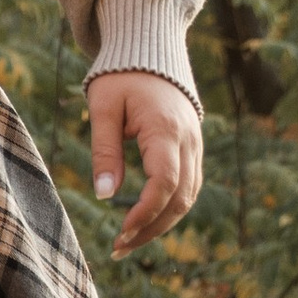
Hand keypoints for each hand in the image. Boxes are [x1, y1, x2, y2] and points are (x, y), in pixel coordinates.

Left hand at [87, 70, 203, 255]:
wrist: (150, 51)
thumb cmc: (120, 77)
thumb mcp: (102, 108)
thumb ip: (104, 151)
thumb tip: (104, 196)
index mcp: (165, 129)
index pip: (164, 183)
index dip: (145, 213)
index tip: (121, 233)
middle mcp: (189, 140)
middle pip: (181, 198)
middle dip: (152, 228)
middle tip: (120, 247)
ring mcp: (196, 144)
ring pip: (189, 196)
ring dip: (163, 223)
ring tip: (130, 241)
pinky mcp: (193, 147)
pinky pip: (189, 185)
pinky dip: (170, 207)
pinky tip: (146, 220)